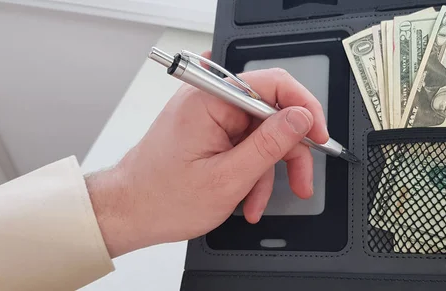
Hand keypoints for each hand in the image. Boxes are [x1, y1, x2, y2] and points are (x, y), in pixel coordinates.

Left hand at [85, 52, 328, 257]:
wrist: (128, 212)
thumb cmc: (161, 198)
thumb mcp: (228, 178)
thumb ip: (270, 144)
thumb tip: (300, 118)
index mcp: (210, 100)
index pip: (273, 83)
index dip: (304, 108)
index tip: (318, 134)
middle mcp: (209, 99)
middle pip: (271, 113)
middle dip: (287, 152)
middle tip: (301, 180)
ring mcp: (209, 115)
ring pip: (261, 134)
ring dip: (266, 171)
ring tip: (256, 201)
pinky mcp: (209, 129)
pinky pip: (244, 144)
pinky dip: (250, 171)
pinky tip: (246, 196)